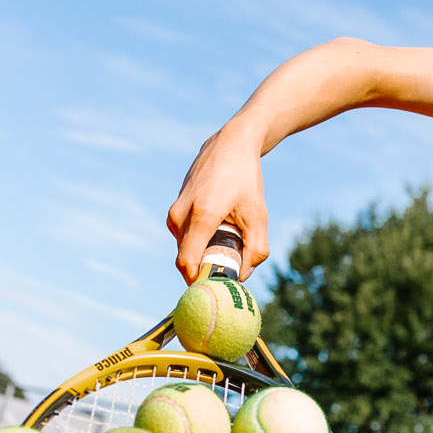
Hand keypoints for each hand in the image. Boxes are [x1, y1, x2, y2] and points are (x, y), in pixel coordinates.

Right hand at [167, 122, 269, 280]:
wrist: (230, 144)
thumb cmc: (245, 179)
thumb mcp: (259, 215)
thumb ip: (256, 250)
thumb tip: (242, 276)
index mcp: (201, 215)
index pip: (187, 263)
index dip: (198, 281)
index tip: (215, 287)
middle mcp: (181, 214)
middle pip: (187, 258)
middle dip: (206, 267)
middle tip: (230, 262)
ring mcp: (174, 211)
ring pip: (185, 247)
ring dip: (203, 251)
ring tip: (227, 234)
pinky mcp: (174, 209)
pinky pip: (184, 236)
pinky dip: (199, 239)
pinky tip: (218, 224)